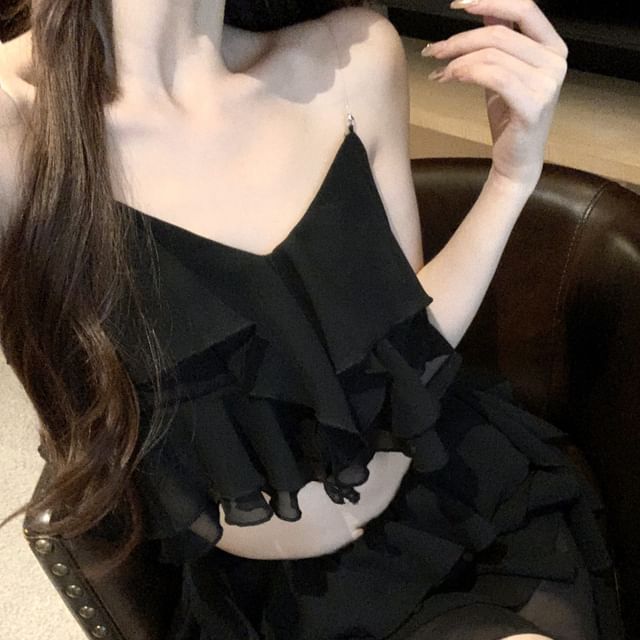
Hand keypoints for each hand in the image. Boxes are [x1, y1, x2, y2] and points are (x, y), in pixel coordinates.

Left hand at [422, 0, 567, 190]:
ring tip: (440, 72)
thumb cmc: (508, 115)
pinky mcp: (533, 105)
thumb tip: (482, 5)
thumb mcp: (501, 71)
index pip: (525, 8)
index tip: (457, 3)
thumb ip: (499, 38)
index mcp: (552, 46)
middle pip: (499, 34)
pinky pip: (494, 77)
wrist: (516, 160)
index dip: (491, 0)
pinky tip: (450, 78)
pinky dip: (467, 73)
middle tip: (434, 51)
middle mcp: (556, 61)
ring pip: (492, 56)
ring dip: (457, 61)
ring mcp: (548, 83)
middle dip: (460, 40)